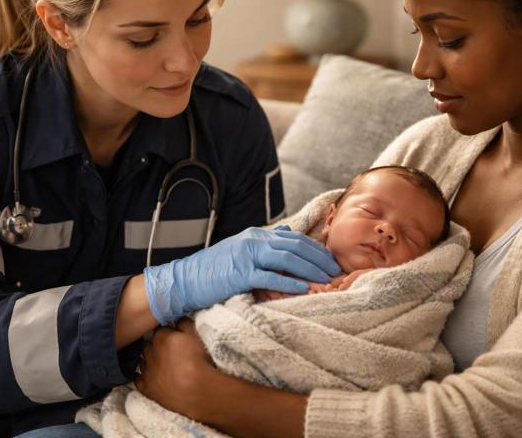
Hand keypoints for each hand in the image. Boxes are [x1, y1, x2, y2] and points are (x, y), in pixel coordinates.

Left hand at [134, 319, 212, 419]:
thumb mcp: (196, 336)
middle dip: (155, 345)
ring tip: (159, 364)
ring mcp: (146, 370)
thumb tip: (178, 318)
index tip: (173, 336)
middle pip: (148, 344)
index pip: (160, 329)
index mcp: (162, 337)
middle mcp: (150, 351)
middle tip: (167, 350)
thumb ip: (185, 323)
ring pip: (142, 360)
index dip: (167, 333)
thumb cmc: (198, 361)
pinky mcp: (146, 387)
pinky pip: (137, 379)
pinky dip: (140, 376)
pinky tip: (146, 376)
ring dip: (148, 360)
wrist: (195, 389)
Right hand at [144, 226, 340, 323]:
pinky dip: (288, 283)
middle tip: (335, 272)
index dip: (315, 250)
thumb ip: (265, 243)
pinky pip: (269, 277)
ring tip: (325, 281)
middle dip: (318, 259)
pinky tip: (302, 289)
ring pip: (286, 259)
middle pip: (295, 246)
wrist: (186, 279)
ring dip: (309, 270)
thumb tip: (288, 233)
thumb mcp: (242, 250)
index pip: (294, 238)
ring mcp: (247, 256)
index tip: (330, 262)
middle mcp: (254, 240)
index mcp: (257, 235)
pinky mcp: (240, 273)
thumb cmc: (215, 269)